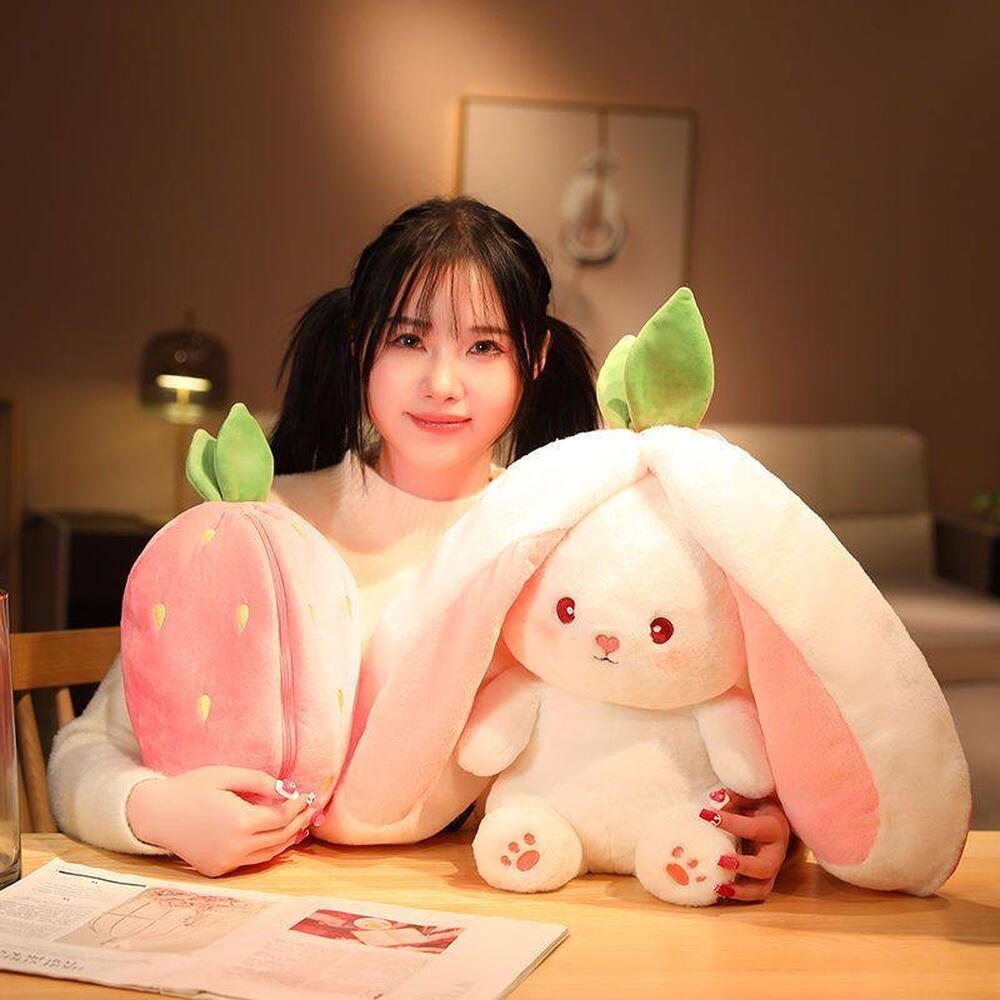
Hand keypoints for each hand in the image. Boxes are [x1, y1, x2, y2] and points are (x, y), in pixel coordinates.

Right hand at [126, 767, 315, 876]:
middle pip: (280, 836)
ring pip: (270, 853)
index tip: (306, 795)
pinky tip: (276, 838)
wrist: (155, 815)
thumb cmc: (191, 788)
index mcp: (240, 821)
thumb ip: (260, 781)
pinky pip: (252, 861)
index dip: (298, 805)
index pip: (282, 816)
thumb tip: (288, 789)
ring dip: (288, 838)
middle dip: (298, 821)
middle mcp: (236, 847)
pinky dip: (268, 849)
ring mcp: (226, 862)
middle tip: (311, 808)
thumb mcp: (226, 775)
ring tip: (301, 824)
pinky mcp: (218, 870)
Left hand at [701, 790, 791, 901]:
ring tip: (718, 887)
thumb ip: (735, 797)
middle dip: (743, 867)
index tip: (704, 814)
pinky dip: (740, 896)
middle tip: (720, 861)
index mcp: (773, 827)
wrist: (781, 820)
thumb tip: (714, 799)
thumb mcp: (752, 796)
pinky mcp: (765, 879)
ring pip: (763, 888)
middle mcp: (776, 852)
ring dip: (741, 891)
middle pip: (765, 867)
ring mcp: (773, 868)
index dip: (728, 821)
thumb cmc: (761, 805)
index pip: (752, 828)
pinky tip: (720, 892)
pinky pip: (756, 893)